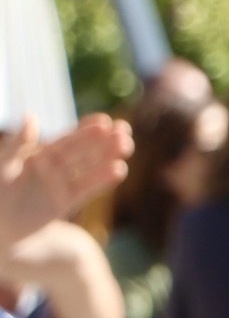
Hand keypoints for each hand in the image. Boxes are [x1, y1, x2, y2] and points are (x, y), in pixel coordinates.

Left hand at [0, 114, 132, 249]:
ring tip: (128, 146)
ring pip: (88, 168)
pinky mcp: (66, 202)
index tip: (105, 120)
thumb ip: (17, 144)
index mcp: (36, 154)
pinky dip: (102, 179)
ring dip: (107, 157)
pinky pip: (87, 188)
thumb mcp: (2, 166)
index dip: (84, 129)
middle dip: (102, 141)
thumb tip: (32, 116)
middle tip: (124, 130)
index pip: (65, 139)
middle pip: (82, 152)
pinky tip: (119, 169)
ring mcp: (60, 184)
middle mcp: (52, 167)